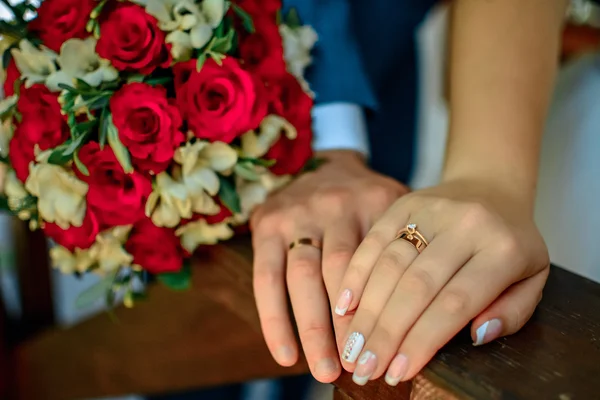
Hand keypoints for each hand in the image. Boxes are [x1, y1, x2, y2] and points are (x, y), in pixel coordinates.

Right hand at [250, 150, 407, 381]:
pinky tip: (285, 354)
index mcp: (380, 201)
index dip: (387, 310)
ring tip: (324, 371)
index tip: (396, 352)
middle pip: (343, 272)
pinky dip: (274, 318)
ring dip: (313, 328)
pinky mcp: (268, 224)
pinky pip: (266, 277)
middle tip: (359, 366)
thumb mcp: (403, 207)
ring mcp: (300, 213)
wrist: (324, 159)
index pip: (385, 262)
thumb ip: (420, 247)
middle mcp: (338, 204)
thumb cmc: (371, 200)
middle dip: (350, 325)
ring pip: (304, 277)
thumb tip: (462, 315)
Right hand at [333, 178, 548, 384]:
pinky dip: (355, 275)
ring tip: (352, 347)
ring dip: (366, 310)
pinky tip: (344, 306)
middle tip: (365, 367)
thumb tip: (477, 335)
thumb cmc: (510, 243)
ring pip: (390, 264)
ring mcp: (430, 209)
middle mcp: (465, 224)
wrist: (489, 185)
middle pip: (417, 285)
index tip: (398, 371)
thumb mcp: (532, 279)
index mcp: (503, 248)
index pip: (456, 302)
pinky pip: (373, 240)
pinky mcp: (402, 202)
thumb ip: (512, 312)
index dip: (423, 340)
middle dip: (386, 332)